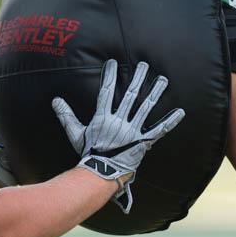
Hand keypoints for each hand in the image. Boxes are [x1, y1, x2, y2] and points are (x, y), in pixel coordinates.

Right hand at [51, 59, 184, 212]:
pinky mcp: (144, 142)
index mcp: (104, 118)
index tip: (112, 62)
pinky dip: (170, 121)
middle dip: (138, 78)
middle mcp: (120, 122)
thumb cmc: (89, 154)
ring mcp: (133, 131)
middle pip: (130, 95)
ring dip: (155, 93)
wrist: (101, 174)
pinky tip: (180, 112)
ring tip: (163, 80)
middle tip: (144, 64)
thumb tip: (55, 100)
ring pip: (146, 108)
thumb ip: (67, 116)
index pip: (106, 92)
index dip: (109, 76)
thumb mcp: (75, 134)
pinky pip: (159, 130)